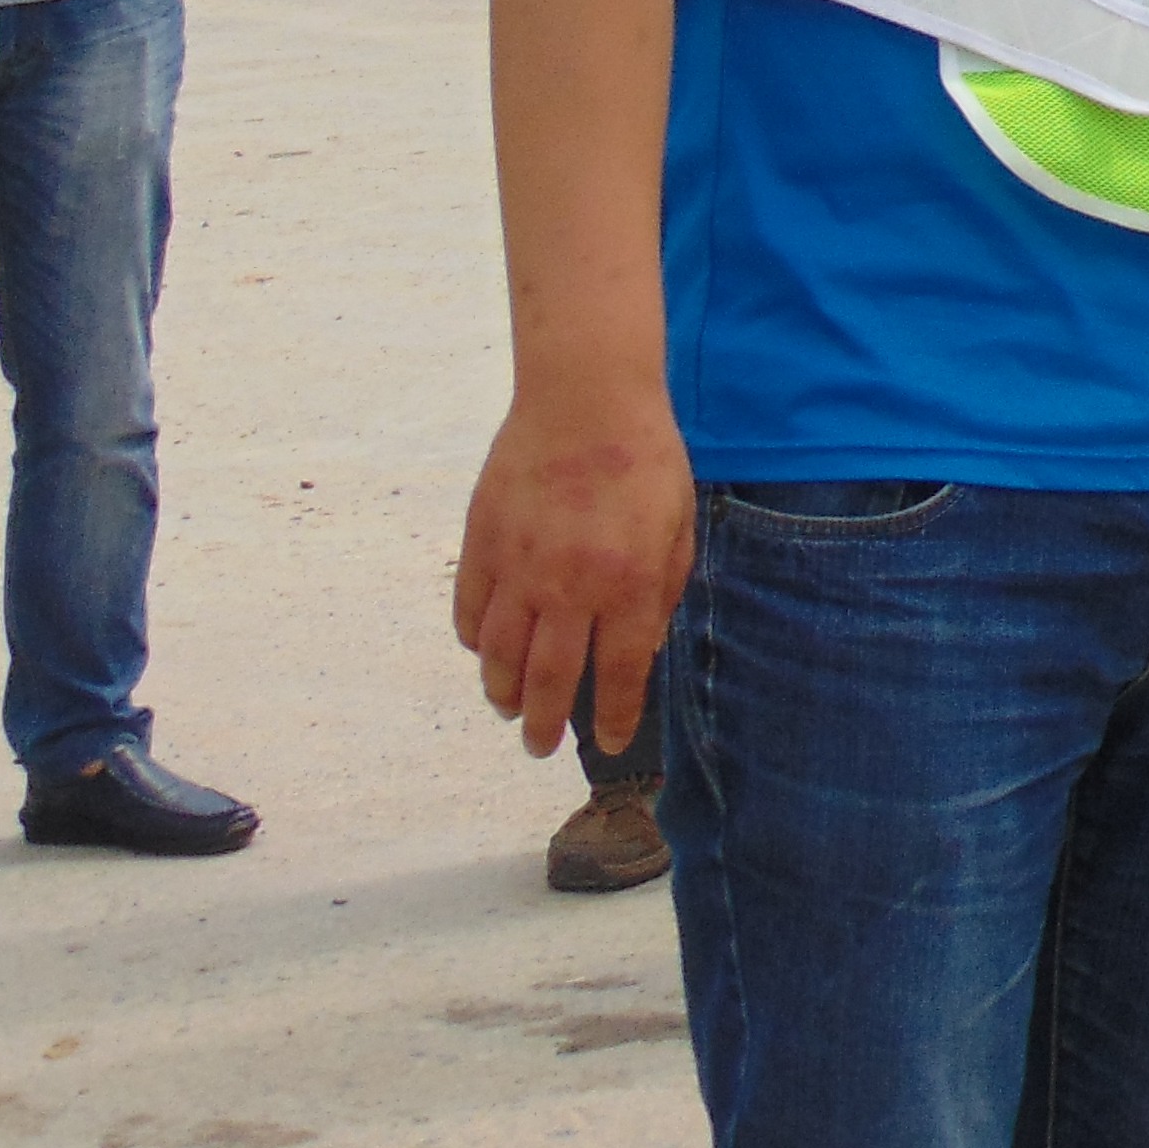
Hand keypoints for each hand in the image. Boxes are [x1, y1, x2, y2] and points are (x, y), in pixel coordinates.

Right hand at [455, 372, 694, 757]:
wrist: (585, 399)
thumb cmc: (645, 459)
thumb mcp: (678, 526)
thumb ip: (662, 591)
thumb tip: (640, 648)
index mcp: (627, 584)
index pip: (619, 673)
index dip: (614, 715)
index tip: (609, 741)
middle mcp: (568, 587)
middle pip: (549, 680)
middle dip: (545, 724)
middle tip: (539, 747)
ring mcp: (518, 569)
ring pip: (499, 656)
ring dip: (503, 691)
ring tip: (510, 708)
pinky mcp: (482, 545)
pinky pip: (470, 613)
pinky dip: (474, 642)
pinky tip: (485, 652)